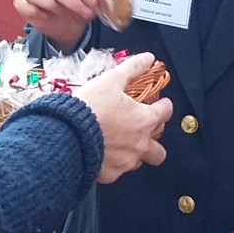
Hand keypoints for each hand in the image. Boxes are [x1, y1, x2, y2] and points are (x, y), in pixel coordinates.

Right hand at [13, 0, 98, 51]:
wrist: (70, 29)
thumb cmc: (80, 12)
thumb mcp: (91, 5)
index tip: (92, 3)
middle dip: (71, 1)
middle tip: (85, 13)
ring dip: (46, 3)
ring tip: (59, 14)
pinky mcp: (26, 7)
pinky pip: (21, 3)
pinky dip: (30, 9)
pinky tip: (44, 17)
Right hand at [73, 51, 168, 182]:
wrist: (68, 134)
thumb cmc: (91, 106)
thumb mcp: (111, 80)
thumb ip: (132, 69)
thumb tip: (148, 58)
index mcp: (144, 120)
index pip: (165, 113)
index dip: (164, 106)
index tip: (161, 103)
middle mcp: (140, 144)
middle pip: (159, 150)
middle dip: (155, 140)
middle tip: (143, 129)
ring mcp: (126, 162)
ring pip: (139, 161)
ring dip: (134, 152)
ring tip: (121, 143)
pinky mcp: (110, 174)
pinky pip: (117, 171)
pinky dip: (113, 164)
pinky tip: (103, 154)